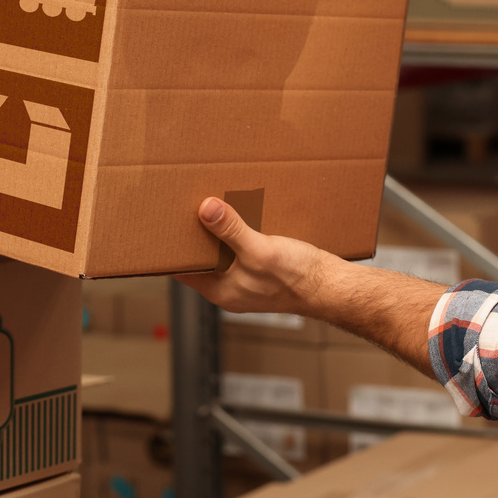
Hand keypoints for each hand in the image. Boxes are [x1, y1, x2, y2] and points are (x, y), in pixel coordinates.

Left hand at [175, 197, 334, 313]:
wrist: (332, 287)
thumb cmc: (297, 280)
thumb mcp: (259, 250)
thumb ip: (231, 230)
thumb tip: (205, 210)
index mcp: (220, 290)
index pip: (184, 269)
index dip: (174, 249)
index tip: (166, 226)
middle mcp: (230, 288)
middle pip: (204, 259)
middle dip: (198, 235)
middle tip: (190, 208)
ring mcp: (247, 280)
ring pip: (224, 254)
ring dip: (221, 233)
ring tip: (216, 207)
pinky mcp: (264, 271)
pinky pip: (243, 251)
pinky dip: (240, 234)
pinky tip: (245, 217)